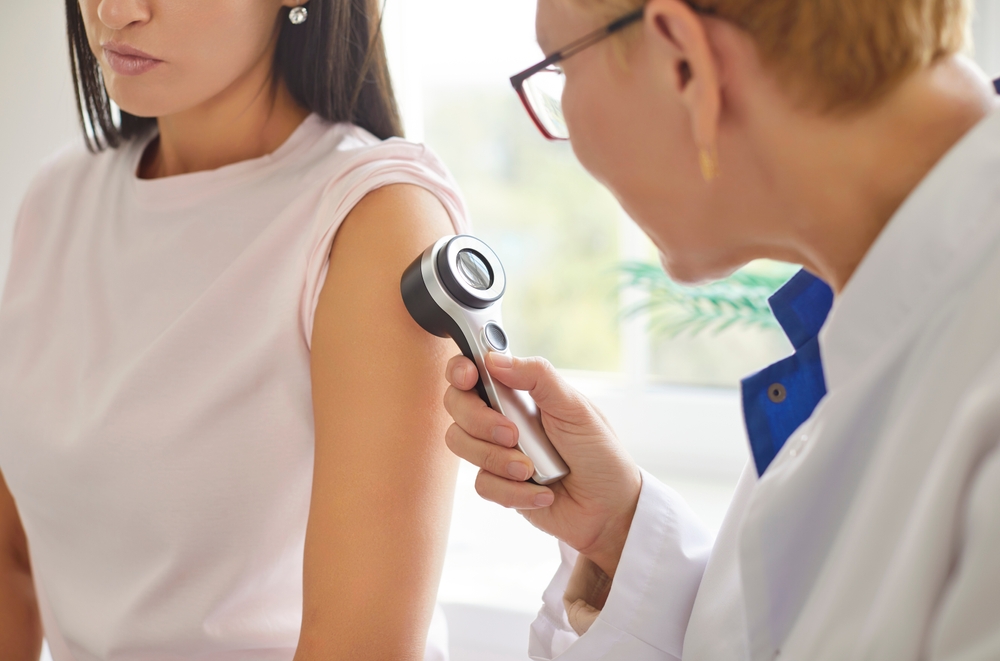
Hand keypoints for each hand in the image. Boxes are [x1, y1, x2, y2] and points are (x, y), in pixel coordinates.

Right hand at [443, 352, 641, 577]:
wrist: (610, 508)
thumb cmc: (599, 452)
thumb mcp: (575, 408)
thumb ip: (537, 377)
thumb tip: (494, 359)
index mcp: (520, 392)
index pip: (474, 370)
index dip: (461, 370)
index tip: (469, 378)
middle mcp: (502, 417)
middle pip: (456, 405)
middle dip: (479, 421)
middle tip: (513, 435)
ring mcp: (497, 451)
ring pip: (460, 444)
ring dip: (497, 459)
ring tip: (531, 470)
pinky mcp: (499, 485)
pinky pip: (482, 484)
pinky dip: (514, 491)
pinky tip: (543, 493)